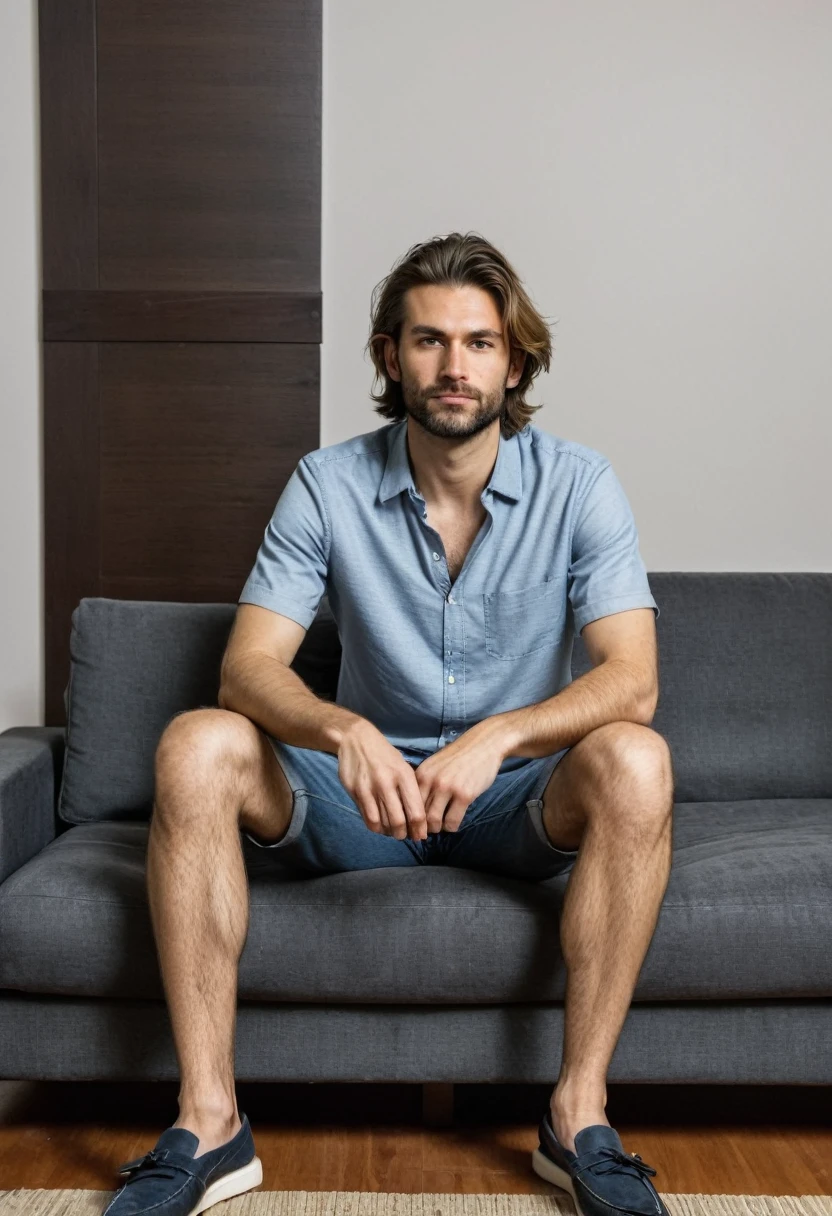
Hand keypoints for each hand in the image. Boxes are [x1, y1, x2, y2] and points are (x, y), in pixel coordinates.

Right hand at [336, 719, 427, 839]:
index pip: (415, 811)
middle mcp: (387, 783)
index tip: (421, 835)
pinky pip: (368, 819)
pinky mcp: (355, 792)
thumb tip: (420, 818)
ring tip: (393, 831)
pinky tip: (380, 825)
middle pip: (398, 822)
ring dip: (389, 833)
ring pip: (382, 824)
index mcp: (404, 776)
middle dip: (404, 834)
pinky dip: (376, 827)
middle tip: (406, 836)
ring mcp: (369, 789)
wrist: (356, 739)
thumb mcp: (403, 766)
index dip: (420, 829)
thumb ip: (411, 790)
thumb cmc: (385, 755)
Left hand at [412, 721, 508, 833]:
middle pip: (419, 815)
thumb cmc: (459, 756)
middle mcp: (431, 781)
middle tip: (428, 830)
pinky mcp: (464, 795)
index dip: (410, 818)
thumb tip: (415, 807)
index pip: (408, 803)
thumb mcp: (435, 765)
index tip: (414, 826)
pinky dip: (452, 827)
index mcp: (421, 774)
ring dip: (438, 828)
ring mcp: (448, 788)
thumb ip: (425, 782)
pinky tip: (454, 822)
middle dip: (423, 827)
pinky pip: (452, 821)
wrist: (483, 744)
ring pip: (434, 821)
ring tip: (442, 825)